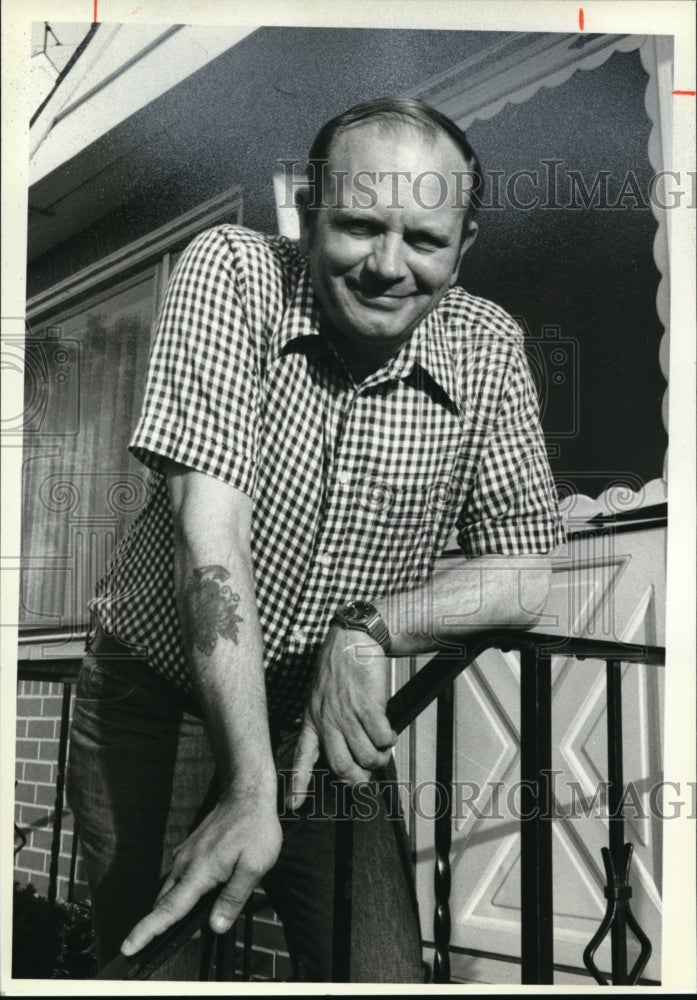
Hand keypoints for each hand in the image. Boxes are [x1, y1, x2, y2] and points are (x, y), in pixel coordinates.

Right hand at [121, 787, 281, 954]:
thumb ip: (234, 898)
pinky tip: (201, 896)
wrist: (247, 793)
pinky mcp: (191, 849)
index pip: (169, 910)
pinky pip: (180, 877)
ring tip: (195, 923)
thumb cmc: (254, 828)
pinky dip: (182, 893)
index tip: (128, 948)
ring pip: (171, 890)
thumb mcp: (254, 866)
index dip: (147, 931)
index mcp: (199, 872)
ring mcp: (186, 855)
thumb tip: (215, 926)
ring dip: (174, 910)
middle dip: (161, 927)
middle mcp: (185, 864)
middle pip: (165, 903)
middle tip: (179, 943)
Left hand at [288, 626, 396, 808]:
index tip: (292, 806)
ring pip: (364, 755)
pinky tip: (389, 732)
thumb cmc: (341, 668)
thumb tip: (349, 752)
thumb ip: (329, 723)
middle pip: (340, 765)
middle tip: (365, 782)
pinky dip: (389, 740)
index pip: (302, 757)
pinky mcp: (367, 706)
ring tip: (382, 750)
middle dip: (356, 780)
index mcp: (312, 719)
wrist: (353, 639)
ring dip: (378, 758)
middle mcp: (327, 720)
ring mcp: (347, 714)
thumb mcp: (322, 695)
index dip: (297, 784)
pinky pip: (381, 737)